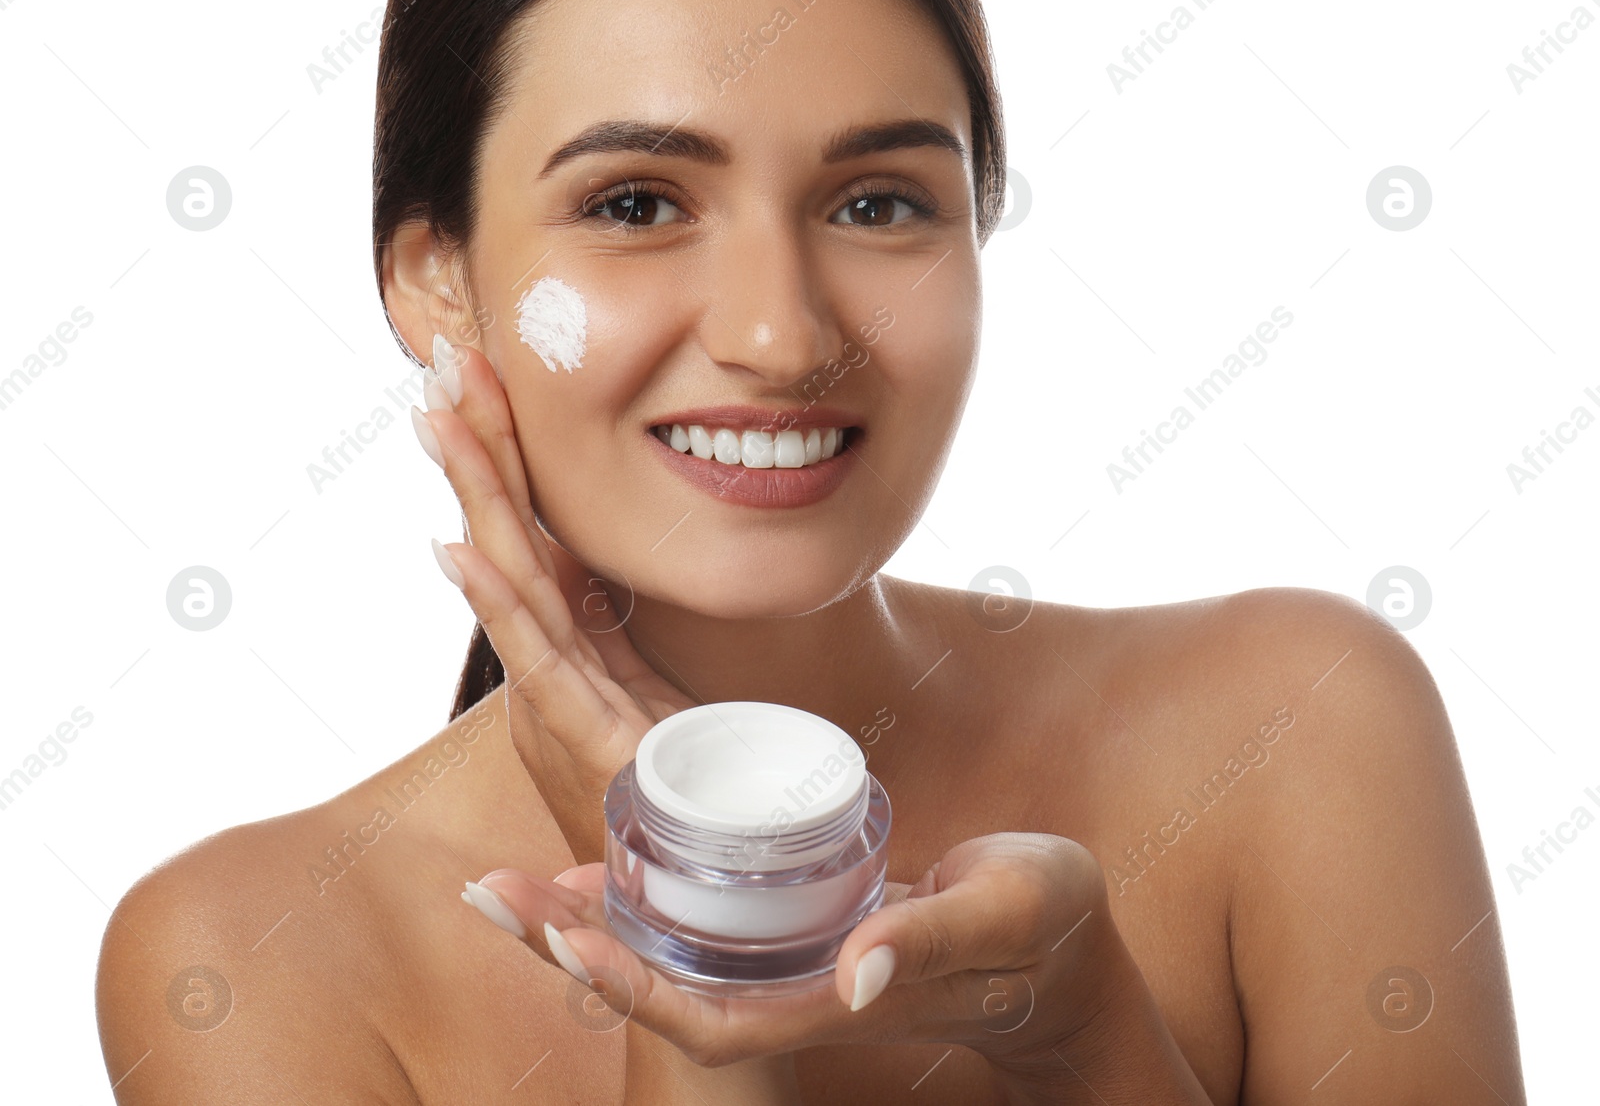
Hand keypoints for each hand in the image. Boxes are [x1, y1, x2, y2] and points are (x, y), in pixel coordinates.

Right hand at [412, 334, 693, 862]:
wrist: (708, 884)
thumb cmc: (679, 787)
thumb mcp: (651, 688)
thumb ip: (617, 630)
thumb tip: (591, 556)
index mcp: (577, 640)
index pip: (534, 529)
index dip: (508, 456)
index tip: (482, 376)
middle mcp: (557, 662)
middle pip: (512, 535)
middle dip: (480, 447)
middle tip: (445, 361)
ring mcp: (565, 698)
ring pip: (514, 579)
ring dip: (475, 496)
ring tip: (435, 418)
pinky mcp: (592, 743)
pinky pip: (541, 661)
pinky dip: (497, 604)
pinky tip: (459, 547)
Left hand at [465, 832, 1134, 1098]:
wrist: (1059, 950)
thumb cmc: (1044, 930)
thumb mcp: (1010, 915)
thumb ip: (939, 938)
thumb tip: (856, 966)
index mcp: (837, 997)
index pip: (709, 1012)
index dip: (632, 980)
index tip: (559, 932)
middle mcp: (797, 990)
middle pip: (660, 989)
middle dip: (570, 948)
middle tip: (487, 894)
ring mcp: (793, 962)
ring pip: (670, 955)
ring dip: (586, 923)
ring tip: (506, 884)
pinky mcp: (798, 928)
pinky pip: (701, 922)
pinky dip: (641, 893)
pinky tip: (598, 856)